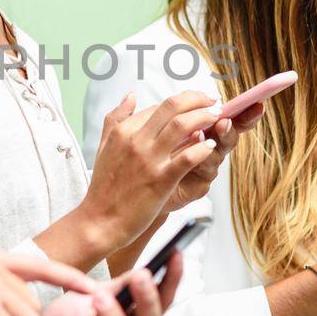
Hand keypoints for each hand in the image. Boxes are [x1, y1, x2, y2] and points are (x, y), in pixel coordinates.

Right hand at [79, 92, 224, 252]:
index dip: (182, 102)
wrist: (100, 220)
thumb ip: (116, 118)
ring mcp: (149, 160)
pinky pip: (187, 158)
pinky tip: (209, 146)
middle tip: (212, 102)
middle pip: (173, 107)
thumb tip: (130, 94)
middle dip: (198, 100)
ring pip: (182, 126)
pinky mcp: (161, 180)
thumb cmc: (104, 187)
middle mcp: (136, 140)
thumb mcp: (104, 146)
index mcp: (124, 131)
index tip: (196, 104)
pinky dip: (202, 148)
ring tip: (216, 118)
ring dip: (204, 118)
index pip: (159, 107)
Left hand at [164, 102, 264, 212]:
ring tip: (201, 133)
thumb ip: (177, 113)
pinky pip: (204, 174)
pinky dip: (200, 160)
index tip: (258, 104)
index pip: (231, 120)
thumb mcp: (165, 128)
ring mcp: (206, 168)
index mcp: (207, 131)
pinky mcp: (198, 186)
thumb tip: (195, 96)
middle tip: (225, 121)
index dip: (246, 114)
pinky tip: (194, 150)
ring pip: (216, 155)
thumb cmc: (156, 156)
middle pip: (228, 137)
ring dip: (210, 145)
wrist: (144, 187)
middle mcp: (210, 149)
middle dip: (230, 128)